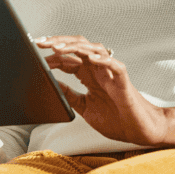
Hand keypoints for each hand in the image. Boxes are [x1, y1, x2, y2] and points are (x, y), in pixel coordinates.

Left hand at [36, 36, 167, 146]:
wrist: (139, 131)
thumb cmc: (116, 119)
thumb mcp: (84, 107)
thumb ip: (70, 95)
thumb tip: (51, 85)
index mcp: (89, 75)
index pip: (68, 58)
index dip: (51, 55)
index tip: (35, 54)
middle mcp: (99, 69)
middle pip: (79, 47)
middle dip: (59, 42)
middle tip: (40, 43)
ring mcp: (111, 73)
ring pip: (95, 50)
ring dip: (76, 47)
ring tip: (59, 47)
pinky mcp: (123, 80)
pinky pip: (114, 65)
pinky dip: (103, 59)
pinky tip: (90, 58)